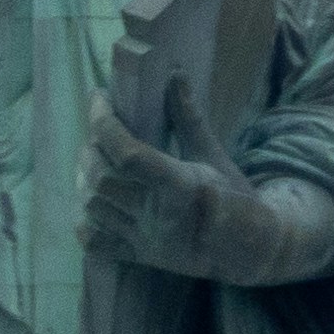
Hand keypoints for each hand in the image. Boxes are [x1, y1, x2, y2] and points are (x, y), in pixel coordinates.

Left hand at [80, 118, 333, 287]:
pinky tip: (93, 199)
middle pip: (102, 179)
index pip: (128, 154)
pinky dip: (84, 219)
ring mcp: (145, 240)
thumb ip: (189, 119)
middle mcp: (158, 216)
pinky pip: (96, 242)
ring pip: (93, 207)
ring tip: (94, 159)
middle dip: (91, 148)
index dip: (105, 122)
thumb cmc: (235, 197)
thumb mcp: (214, 156)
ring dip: (84, 178)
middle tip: (98, 131)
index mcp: (182, 187)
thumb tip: (175, 76)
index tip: (100, 97)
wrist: (249, 250)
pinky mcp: (139, 258)